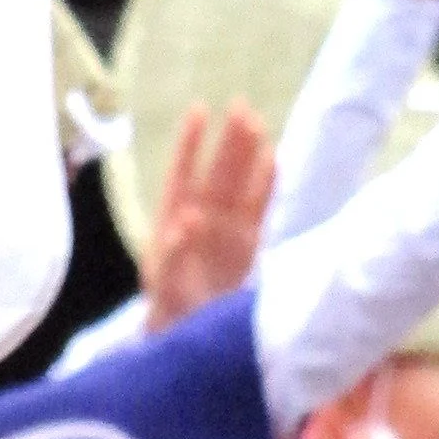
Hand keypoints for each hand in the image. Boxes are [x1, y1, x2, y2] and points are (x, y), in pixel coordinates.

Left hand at [141, 99, 274, 333]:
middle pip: (217, 172)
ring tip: (257, 122)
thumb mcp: (163, 281)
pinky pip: (258, 208)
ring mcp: (226, 227)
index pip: (182, 172)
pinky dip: (266, 185)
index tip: (199, 110)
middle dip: (228, 142)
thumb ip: (172, 254)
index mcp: (173, 217)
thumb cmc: (170, 302)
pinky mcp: (247, 244)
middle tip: (241, 106)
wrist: (190, 332)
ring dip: (248, 155)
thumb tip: (184, 222)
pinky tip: (274, 159)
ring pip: (239, 184)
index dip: (190, 143)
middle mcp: (201, 214)